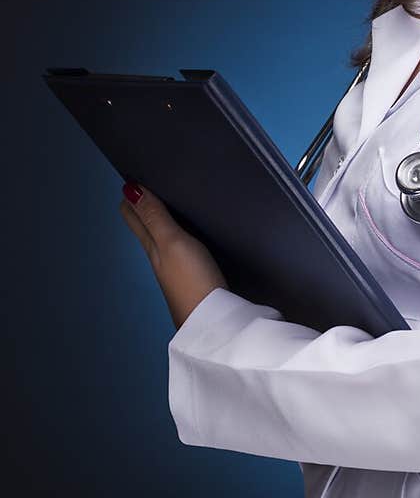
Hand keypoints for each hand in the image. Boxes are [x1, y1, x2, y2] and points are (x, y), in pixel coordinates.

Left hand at [119, 181, 228, 330]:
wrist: (213, 322)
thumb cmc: (191, 278)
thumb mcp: (171, 242)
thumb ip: (154, 217)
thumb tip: (129, 189)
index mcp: (151, 246)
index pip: (134, 217)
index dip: (131, 197)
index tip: (134, 176)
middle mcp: (159, 257)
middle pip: (145, 227)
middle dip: (142, 205)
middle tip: (148, 183)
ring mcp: (176, 270)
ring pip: (162, 238)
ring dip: (161, 219)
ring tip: (170, 200)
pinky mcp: (193, 278)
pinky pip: (180, 249)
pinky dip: (180, 234)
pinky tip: (191, 231)